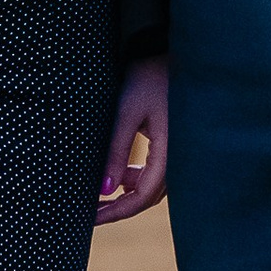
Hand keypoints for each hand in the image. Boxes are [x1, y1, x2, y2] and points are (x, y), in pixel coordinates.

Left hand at [95, 57, 168, 223]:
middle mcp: (180, 157)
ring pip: (154, 187)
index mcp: (170, 152)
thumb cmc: (147, 78)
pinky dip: (138, 179)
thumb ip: (117, 152)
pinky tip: (121, 176)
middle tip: (91, 213)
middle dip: (120, 208)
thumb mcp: (127, 113)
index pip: (142, 197)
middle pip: (149, 197)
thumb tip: (104, 191)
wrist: (168, 52)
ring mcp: (179, 152)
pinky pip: (158, 173)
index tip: (91, 218)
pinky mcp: (175, 145)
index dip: (116, 212)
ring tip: (100, 194)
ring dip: (128, 194)